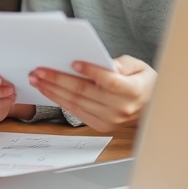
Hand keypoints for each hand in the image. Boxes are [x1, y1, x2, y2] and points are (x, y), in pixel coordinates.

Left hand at [28, 55, 156, 133]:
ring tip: (37, 79)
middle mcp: (121, 108)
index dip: (91, 72)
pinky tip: (48, 90)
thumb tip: (108, 64)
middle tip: (39, 71)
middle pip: (85, 92)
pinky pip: (76, 111)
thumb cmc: (143, 83)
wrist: (150, 107)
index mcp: (134, 92)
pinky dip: (60, 100)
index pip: (110, 82)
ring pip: (76, 103)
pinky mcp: (101, 125)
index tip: (74, 63)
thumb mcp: (140, 67)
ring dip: (53, 90)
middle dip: (59, 80)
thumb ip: (124, 64)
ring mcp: (110, 120)